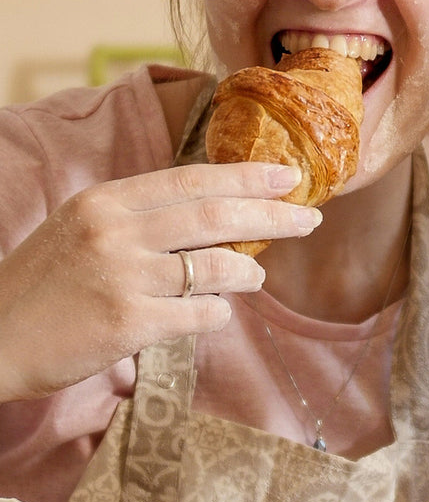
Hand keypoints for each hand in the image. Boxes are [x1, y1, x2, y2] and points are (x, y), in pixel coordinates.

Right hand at [0, 160, 320, 401]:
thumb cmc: (45, 286)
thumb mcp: (81, 230)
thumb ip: (140, 218)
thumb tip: (215, 214)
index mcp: (105, 202)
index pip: (192, 180)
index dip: (247, 178)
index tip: (288, 179)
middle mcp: (115, 232)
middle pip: (216, 216)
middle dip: (272, 216)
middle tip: (310, 220)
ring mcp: (122, 277)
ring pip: (217, 266)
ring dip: (249, 271)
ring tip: (256, 276)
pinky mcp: (128, 323)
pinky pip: (202, 314)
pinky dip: (220, 313)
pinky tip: (217, 313)